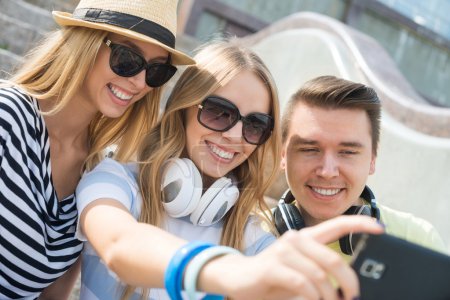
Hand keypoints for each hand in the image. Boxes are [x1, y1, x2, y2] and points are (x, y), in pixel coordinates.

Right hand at [199, 215, 382, 299]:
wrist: (239, 278)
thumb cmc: (275, 276)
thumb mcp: (302, 273)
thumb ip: (322, 273)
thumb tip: (349, 286)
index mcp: (306, 237)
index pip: (336, 225)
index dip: (358, 224)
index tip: (379, 227)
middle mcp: (296, 239)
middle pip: (332, 258)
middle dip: (348, 281)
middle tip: (352, 297)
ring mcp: (283, 251)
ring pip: (319, 274)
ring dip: (328, 295)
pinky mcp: (273, 265)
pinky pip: (302, 282)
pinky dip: (312, 296)